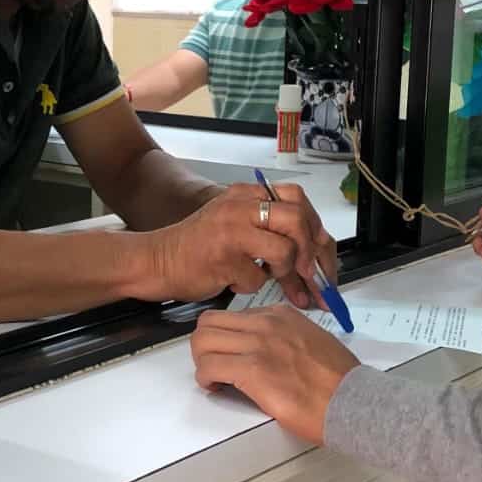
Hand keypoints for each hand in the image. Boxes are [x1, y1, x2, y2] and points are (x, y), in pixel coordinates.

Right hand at [148, 183, 337, 307]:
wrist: (159, 261)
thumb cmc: (201, 247)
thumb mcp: (237, 223)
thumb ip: (272, 227)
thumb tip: (317, 248)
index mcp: (247, 194)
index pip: (298, 199)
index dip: (316, 229)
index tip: (322, 256)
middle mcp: (241, 207)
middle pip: (297, 220)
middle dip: (311, 253)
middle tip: (311, 276)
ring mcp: (232, 231)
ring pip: (284, 251)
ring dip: (284, 273)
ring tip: (271, 279)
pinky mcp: (223, 259)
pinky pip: (258, 278)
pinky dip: (252, 286)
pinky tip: (237, 282)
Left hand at [191, 305, 359, 443]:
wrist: (350, 399)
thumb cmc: (339, 378)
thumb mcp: (313, 338)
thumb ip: (287, 336)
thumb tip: (269, 351)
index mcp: (281, 314)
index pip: (233, 315)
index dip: (226, 338)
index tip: (229, 354)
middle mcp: (266, 323)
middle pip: (209, 322)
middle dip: (204, 345)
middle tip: (214, 364)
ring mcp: (257, 344)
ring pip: (202, 341)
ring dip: (202, 361)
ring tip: (215, 377)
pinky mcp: (252, 370)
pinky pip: (208, 367)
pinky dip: (205, 379)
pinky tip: (218, 387)